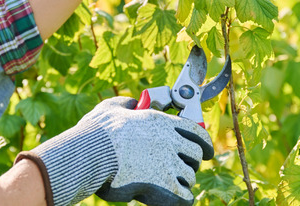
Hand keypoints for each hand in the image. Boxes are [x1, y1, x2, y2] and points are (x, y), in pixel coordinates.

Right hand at [15, 97, 213, 205]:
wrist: (92, 153)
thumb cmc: (97, 132)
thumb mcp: (111, 107)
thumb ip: (127, 104)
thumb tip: (133, 103)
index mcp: (160, 121)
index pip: (196, 132)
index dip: (205, 143)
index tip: (207, 151)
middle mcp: (170, 140)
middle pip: (196, 155)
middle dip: (191, 163)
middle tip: (183, 169)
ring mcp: (169, 163)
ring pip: (190, 176)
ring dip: (182, 181)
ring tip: (170, 185)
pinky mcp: (164, 185)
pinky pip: (185, 196)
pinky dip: (181, 198)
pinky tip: (174, 198)